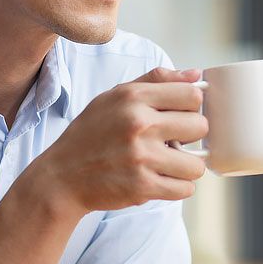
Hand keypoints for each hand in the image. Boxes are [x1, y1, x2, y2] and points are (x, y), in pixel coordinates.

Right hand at [26, 66, 208, 215]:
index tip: (179, 116)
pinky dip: (177, 187)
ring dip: (186, 166)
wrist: (62, 176)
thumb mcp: (114, 97)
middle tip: (172, 141)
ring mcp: (141, 157)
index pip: (192, 95)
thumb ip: (156, 81)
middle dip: (190, 136)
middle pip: (200, 127)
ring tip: (167, 164)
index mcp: (133, 97)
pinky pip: (185, 189)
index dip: (190, 107)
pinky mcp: (142, 187)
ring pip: (196, 164)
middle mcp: (139, 124)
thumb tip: (196, 75)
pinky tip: (160, 180)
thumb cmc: (91, 134)